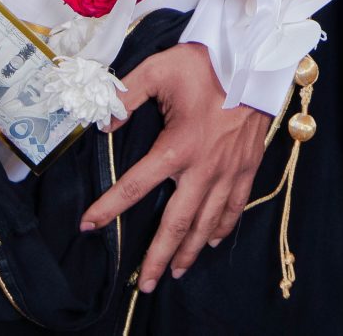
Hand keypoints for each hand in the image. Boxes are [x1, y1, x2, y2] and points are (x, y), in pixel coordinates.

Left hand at [78, 44, 275, 293]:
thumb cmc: (205, 64)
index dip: (109, 208)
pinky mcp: (248, 167)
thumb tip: (103, 123)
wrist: (254, 59)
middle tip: (144, 284)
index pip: (136, 185)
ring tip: (174, 272)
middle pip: (177, 223)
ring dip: (189, 251)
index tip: (88, 225)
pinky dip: (223, 229)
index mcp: (178, 146)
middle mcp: (204, 167)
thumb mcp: (158, 68)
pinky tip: (211, 242)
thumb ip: (127, 94)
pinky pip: (235, 208)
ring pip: (207, 223)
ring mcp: (229, 171)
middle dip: (158, 256)